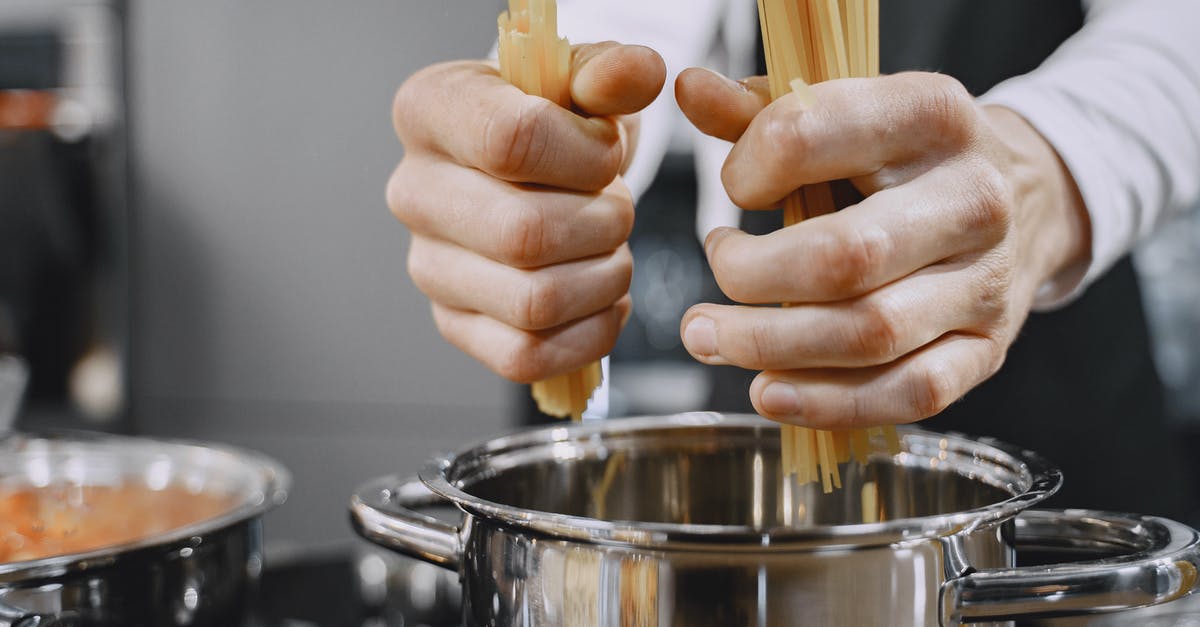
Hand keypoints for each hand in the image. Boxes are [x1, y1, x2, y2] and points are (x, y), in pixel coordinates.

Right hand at [387, 44, 664, 382]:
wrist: (537, 170)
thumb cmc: (555, 121)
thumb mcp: (584, 81)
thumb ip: (611, 71)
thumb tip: (638, 73)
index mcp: (430, 111)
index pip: (511, 142)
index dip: (586, 154)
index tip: (605, 150)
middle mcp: (412, 192)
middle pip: (525, 235)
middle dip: (604, 224)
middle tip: (616, 208)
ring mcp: (428, 266)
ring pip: (534, 303)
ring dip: (604, 278)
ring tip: (610, 248)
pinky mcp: (455, 325)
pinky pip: (528, 358)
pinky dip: (589, 334)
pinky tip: (602, 297)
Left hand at [675, 69, 1090, 427]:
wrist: (1027, 196)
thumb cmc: (908, 157)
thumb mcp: (848, 113)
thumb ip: (762, 110)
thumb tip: (689, 90)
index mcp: (932, 115)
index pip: (811, 137)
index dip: (749, 172)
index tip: (735, 194)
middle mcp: (971, 198)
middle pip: (842, 257)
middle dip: (747, 281)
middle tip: (702, 295)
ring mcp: (985, 280)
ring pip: (870, 333)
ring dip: (770, 348)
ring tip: (710, 339)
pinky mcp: (987, 347)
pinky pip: (910, 392)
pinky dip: (830, 403)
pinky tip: (769, 393)